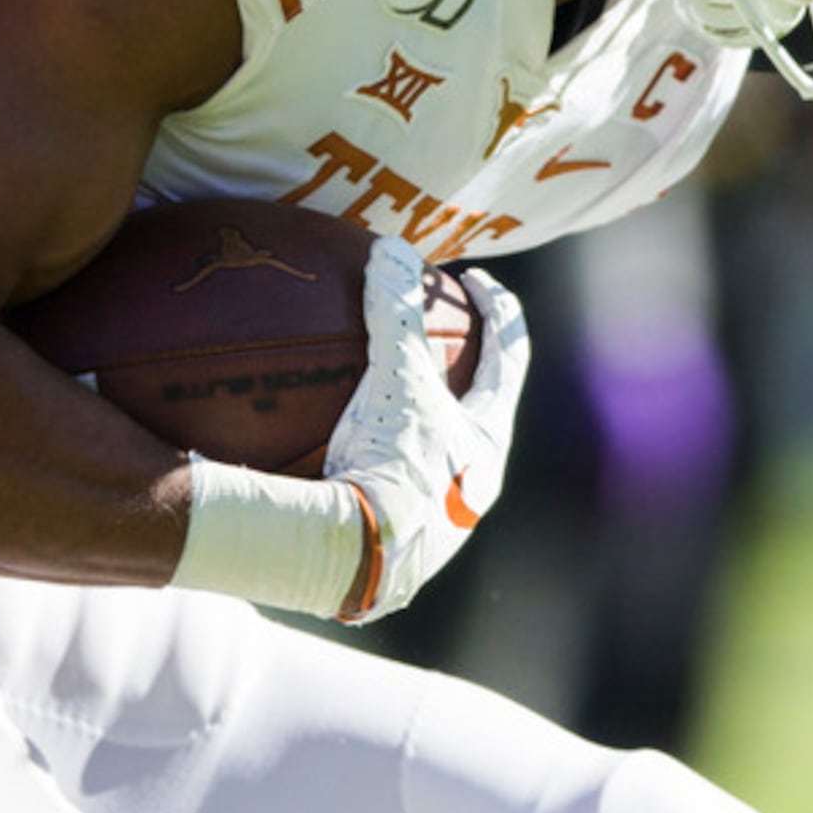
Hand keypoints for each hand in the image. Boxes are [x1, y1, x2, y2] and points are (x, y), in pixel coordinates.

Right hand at [323, 238, 529, 622]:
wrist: (356, 561)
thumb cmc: (392, 467)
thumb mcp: (397, 381)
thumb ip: (396, 314)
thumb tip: (391, 250)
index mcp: (486, 444)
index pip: (508, 359)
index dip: (498, 311)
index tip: (475, 280)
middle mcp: (467, 486)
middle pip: (472, 410)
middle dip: (452, 368)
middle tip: (425, 329)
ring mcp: (430, 520)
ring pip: (425, 453)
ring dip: (402, 417)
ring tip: (363, 383)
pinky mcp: (386, 544)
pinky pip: (374, 483)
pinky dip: (352, 454)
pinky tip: (305, 442)